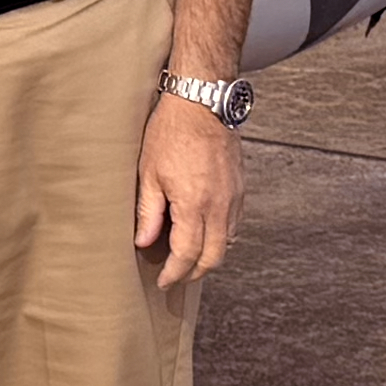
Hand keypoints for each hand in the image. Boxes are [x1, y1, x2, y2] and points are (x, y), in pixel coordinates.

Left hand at [136, 91, 244, 285]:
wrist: (202, 103)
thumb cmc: (171, 133)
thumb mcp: (149, 174)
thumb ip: (149, 213)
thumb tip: (144, 243)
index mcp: (194, 204)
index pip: (187, 254)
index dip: (175, 273)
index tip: (164, 282)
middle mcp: (220, 205)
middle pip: (214, 257)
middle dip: (194, 273)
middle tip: (176, 277)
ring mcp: (234, 198)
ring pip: (227, 243)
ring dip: (209, 257)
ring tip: (188, 259)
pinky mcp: (241, 189)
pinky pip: (234, 225)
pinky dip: (221, 238)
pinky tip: (204, 235)